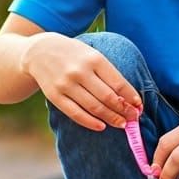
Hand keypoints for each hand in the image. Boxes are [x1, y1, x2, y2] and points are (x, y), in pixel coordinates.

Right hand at [22, 34, 140, 130]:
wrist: (40, 51)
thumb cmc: (74, 54)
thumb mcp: (92, 54)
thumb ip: (108, 73)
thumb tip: (129, 96)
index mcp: (94, 59)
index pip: (118, 83)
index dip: (131, 97)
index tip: (139, 106)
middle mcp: (80, 72)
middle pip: (108, 97)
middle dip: (124, 110)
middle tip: (133, 118)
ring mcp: (66, 84)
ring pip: (94, 107)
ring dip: (111, 118)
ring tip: (122, 124)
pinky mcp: (55, 96)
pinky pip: (75, 113)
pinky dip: (90, 122)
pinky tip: (101, 126)